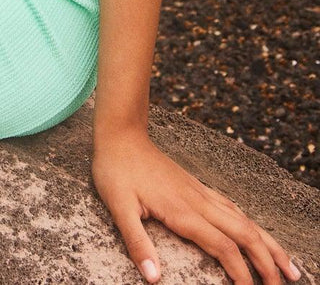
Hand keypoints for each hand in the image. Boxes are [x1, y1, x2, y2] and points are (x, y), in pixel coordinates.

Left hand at [92, 130, 301, 284]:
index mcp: (183, 211)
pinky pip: (232, 208)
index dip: (240, 272)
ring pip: (244, 219)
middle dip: (266, 261)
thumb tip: (153, 278)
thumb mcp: (118, 208)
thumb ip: (137, 243)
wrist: (121, 133)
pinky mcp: (197, 187)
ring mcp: (200, 192)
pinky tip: (256, 232)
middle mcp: (198, 201)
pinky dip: (251, 224)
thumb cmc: (116, 171)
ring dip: (267, 243)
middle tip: (283, 284)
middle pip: (244, 233)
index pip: (222, 246)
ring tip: (286, 265)